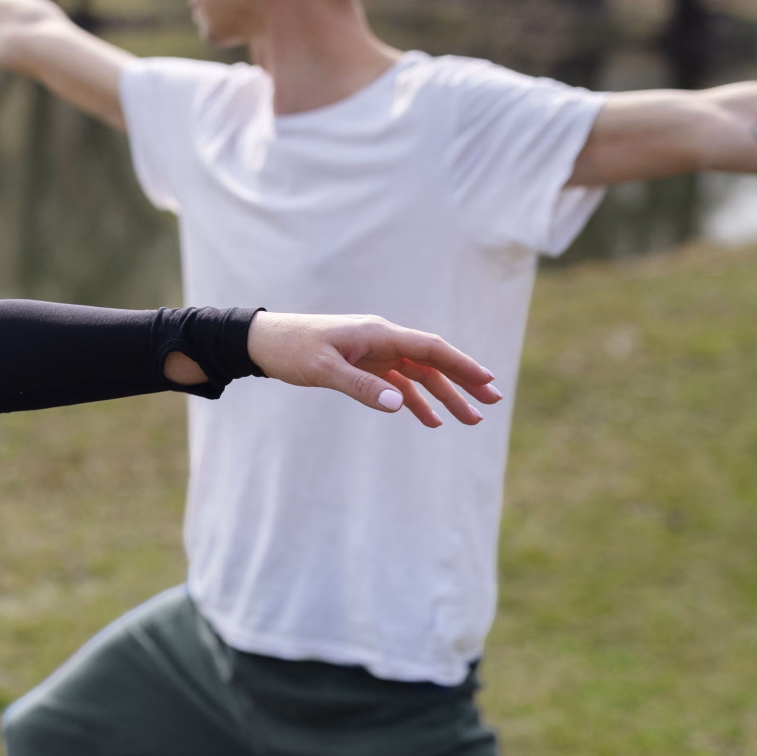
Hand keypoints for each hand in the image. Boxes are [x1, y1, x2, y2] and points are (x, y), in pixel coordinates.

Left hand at [246, 312, 501, 426]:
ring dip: (444, 396)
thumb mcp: (324, 370)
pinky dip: (415, 401)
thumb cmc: (292, 350)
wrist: (263, 342)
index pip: (430, 348)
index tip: (487, 381)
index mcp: (378, 334)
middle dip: (463, 382)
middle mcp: (381, 340)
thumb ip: (362, 387)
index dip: (460, 364)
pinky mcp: (363, 366)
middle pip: (432, 361)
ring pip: (419, 375)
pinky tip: (430, 421)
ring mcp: (374, 353)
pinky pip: (398, 384)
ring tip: (470, 420)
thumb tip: (399, 404)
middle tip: (493, 403)